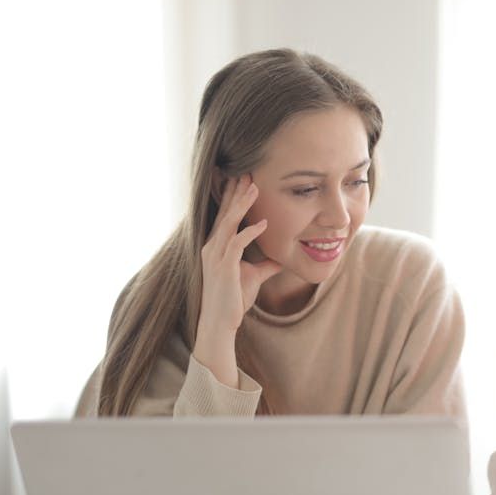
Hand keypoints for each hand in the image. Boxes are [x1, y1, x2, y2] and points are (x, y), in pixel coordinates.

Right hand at [193, 175, 281, 385]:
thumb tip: (283, 258)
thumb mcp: (254, 276)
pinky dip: (250, 232)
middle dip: (235, 192)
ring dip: (242, 205)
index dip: (232, 196)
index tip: (243, 179)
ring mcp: (215, 256)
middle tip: (247, 172)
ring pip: (228, 223)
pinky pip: (236, 244)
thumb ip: (266, 264)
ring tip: (254, 188)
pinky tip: (265, 223)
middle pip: (224, 213)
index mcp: (216, 246)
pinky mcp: (222, 267)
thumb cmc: (234, 300)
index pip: (225, 215)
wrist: (221, 322)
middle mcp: (212, 247)